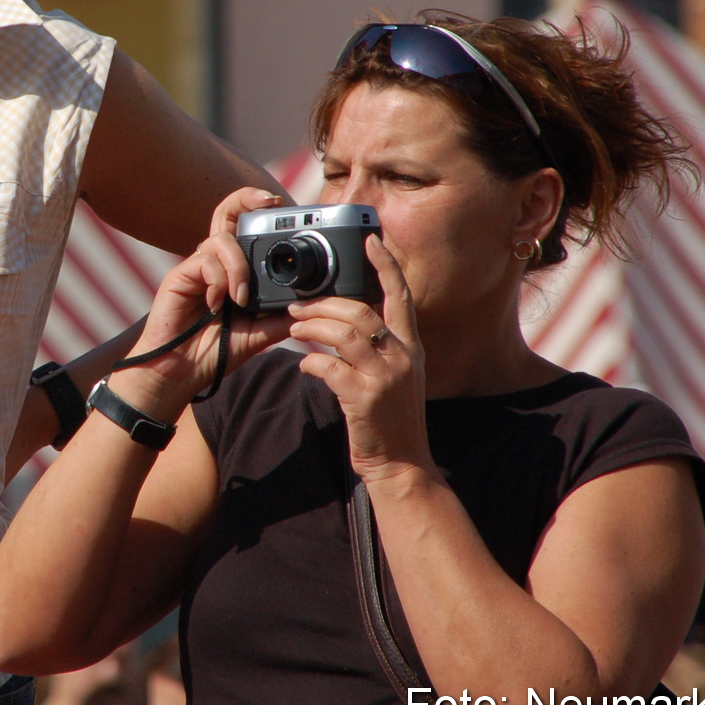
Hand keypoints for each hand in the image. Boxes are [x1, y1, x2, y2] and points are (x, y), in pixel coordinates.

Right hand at [110, 187, 293, 415]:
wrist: (181, 373)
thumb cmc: (216, 351)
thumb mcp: (260, 333)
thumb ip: (282, 315)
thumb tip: (317, 304)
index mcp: (234, 270)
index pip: (245, 227)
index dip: (259, 208)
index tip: (281, 204)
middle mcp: (216, 262)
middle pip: (226, 212)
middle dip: (247, 199)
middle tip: (271, 202)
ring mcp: (197, 267)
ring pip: (222, 240)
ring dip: (238, 268)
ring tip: (241, 300)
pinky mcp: (181, 275)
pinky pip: (205, 262)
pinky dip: (218, 282)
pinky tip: (217, 305)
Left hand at [288, 235, 435, 484]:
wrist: (400, 464)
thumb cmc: (390, 419)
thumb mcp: (396, 377)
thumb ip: (377, 349)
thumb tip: (343, 323)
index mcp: (411, 347)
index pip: (400, 295)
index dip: (385, 265)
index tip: (369, 240)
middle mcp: (402, 357)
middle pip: (361, 310)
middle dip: (324, 303)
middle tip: (297, 307)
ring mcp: (385, 377)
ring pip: (343, 333)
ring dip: (312, 327)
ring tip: (294, 329)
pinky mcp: (365, 398)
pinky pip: (329, 366)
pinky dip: (311, 361)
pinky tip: (304, 365)